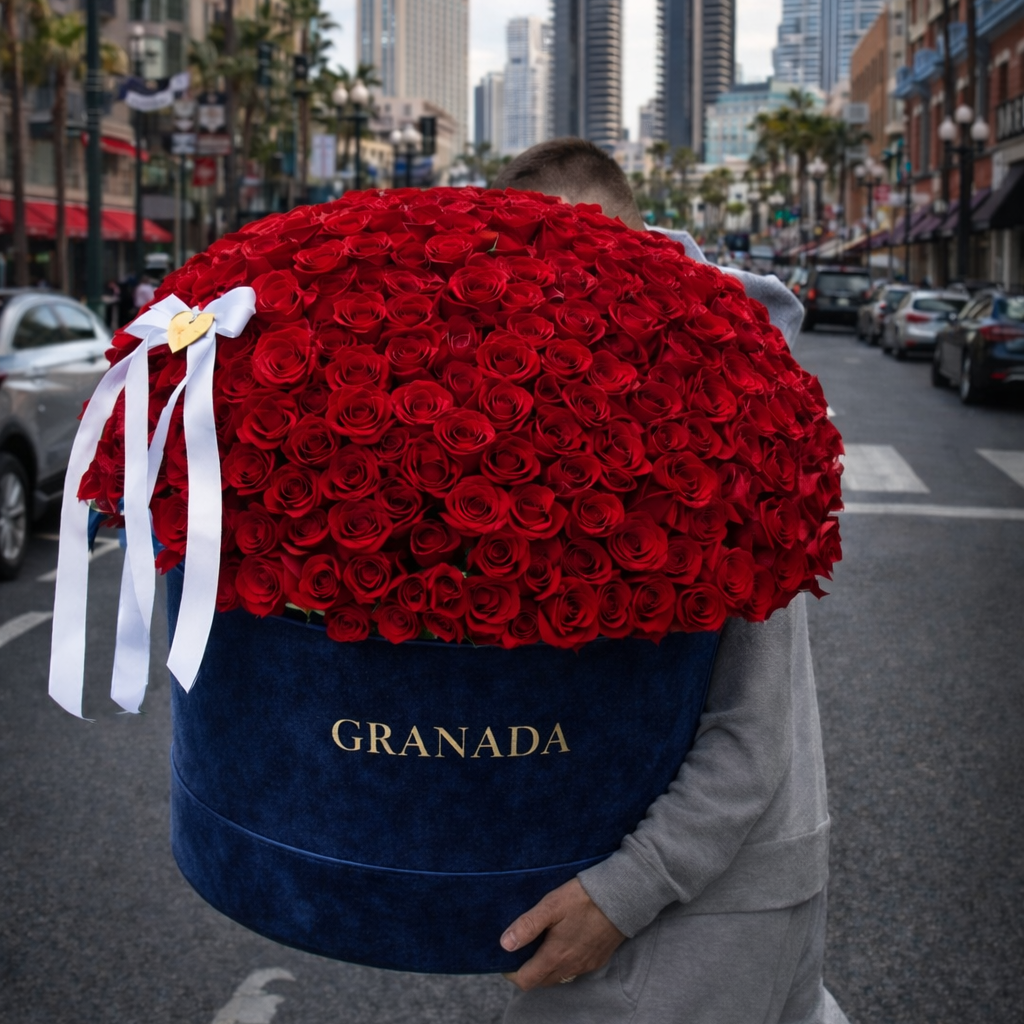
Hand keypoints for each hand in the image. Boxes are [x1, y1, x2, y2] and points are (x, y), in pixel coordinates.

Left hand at [500, 878, 625, 990]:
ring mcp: (585, 965)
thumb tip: (505, 944)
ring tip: (539, 946)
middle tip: (521, 950)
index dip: (511, 974)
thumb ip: (527, 925)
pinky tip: (563, 944)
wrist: (622, 897)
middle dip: (527, 971)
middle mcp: (570, 967)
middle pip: (541, 982)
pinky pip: (574, 970)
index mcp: (555, 956)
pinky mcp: (597, 959)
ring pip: (558, 977)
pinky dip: (563, 963)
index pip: (526, 981)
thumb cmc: (583, 899)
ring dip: (545, 968)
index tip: (506, 960)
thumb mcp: (551, 906)